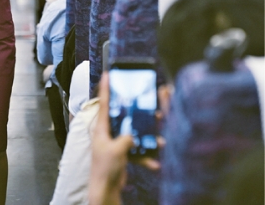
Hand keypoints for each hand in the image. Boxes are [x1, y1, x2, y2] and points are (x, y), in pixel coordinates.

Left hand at [88, 75, 161, 204]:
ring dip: (147, 137)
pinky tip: (155, 162)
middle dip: (138, 112)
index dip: (105, 88)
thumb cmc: (105, 168)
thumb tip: (134, 134)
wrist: (105, 189)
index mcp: (102, 128)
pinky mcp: (123, 153)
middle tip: (150, 105)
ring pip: (134, 133)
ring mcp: (116, 143)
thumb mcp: (116, 150)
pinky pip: (138, 151)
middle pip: (124, 116)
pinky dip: (146, 156)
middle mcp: (108, 133)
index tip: (107, 74)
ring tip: (161, 138)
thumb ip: (126, 138)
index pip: (104, 104)